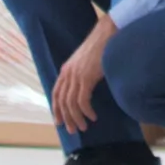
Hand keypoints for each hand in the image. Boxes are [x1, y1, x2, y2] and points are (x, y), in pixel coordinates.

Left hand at [51, 12, 118, 132]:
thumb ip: (81, 73)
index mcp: (66, 69)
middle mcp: (68, 73)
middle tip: (72, 130)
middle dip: (66, 118)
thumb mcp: (85, 62)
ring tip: (84, 126)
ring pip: (70, 104)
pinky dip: (86, 111)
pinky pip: (82, 100)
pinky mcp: (86, 77)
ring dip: (76, 118)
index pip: (56, 93)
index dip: (56, 109)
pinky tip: (92, 116)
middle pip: (62, 101)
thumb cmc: (100, 47)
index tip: (59, 122)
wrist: (107, 34)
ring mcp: (76, 75)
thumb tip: (84, 89)